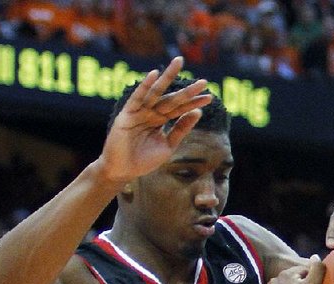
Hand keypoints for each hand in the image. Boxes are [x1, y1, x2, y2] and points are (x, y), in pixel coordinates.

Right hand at [97, 57, 212, 185]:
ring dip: (167, 77)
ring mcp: (139, 112)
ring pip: (156, 93)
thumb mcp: (168, 145)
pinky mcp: (127, 114)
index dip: (193, 102)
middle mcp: (151, 112)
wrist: (124, 171)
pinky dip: (144, 86)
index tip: (209, 97)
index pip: (180, 108)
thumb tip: (197, 113)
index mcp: (160, 120)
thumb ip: (181, 129)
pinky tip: (154, 75)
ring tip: (179, 63)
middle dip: (187, 90)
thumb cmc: (144, 161)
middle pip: (171, 99)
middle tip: (204, 81)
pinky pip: (137, 98)